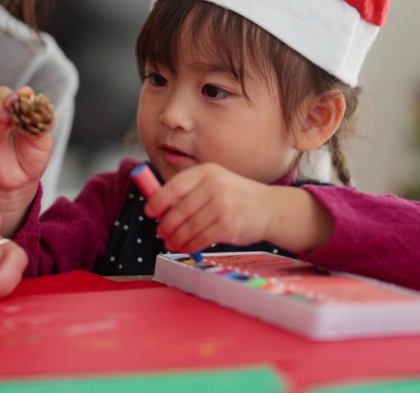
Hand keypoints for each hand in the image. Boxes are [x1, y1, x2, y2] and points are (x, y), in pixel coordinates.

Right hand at [0, 85, 52, 234]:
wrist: (20, 179)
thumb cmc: (33, 158)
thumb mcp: (44, 140)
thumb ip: (41, 122)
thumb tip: (35, 106)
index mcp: (24, 111)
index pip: (21, 93)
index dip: (24, 93)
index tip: (28, 97)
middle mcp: (8, 113)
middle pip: (2, 92)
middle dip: (9, 96)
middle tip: (15, 105)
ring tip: (8, 120)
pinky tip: (2, 125)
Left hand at [143, 163, 274, 252]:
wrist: (270, 208)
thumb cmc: (236, 196)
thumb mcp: (215, 183)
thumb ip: (190, 192)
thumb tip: (160, 208)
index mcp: (208, 172)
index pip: (174, 186)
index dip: (158, 200)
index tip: (150, 211)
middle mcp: (215, 186)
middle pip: (178, 209)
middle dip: (166, 224)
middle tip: (161, 232)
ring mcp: (223, 206)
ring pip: (188, 227)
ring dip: (176, 238)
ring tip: (171, 242)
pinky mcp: (228, 226)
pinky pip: (200, 239)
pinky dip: (190, 246)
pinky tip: (186, 247)